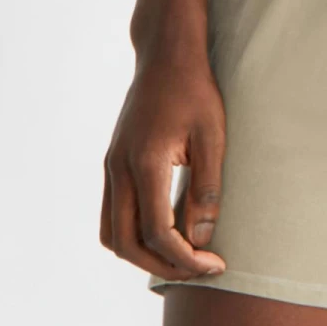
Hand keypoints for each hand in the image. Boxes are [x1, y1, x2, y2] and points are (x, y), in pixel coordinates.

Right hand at [100, 47, 227, 279]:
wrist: (166, 55)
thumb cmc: (195, 90)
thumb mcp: (212, 136)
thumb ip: (205, 190)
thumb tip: (200, 239)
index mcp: (145, 162)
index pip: (158, 232)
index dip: (186, 258)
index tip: (215, 264)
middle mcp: (119, 169)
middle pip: (127, 243)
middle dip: (162, 265)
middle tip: (199, 270)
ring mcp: (111, 167)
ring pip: (113, 234)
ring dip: (143, 254)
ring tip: (182, 257)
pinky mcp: (112, 164)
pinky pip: (112, 215)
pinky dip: (133, 235)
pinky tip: (165, 233)